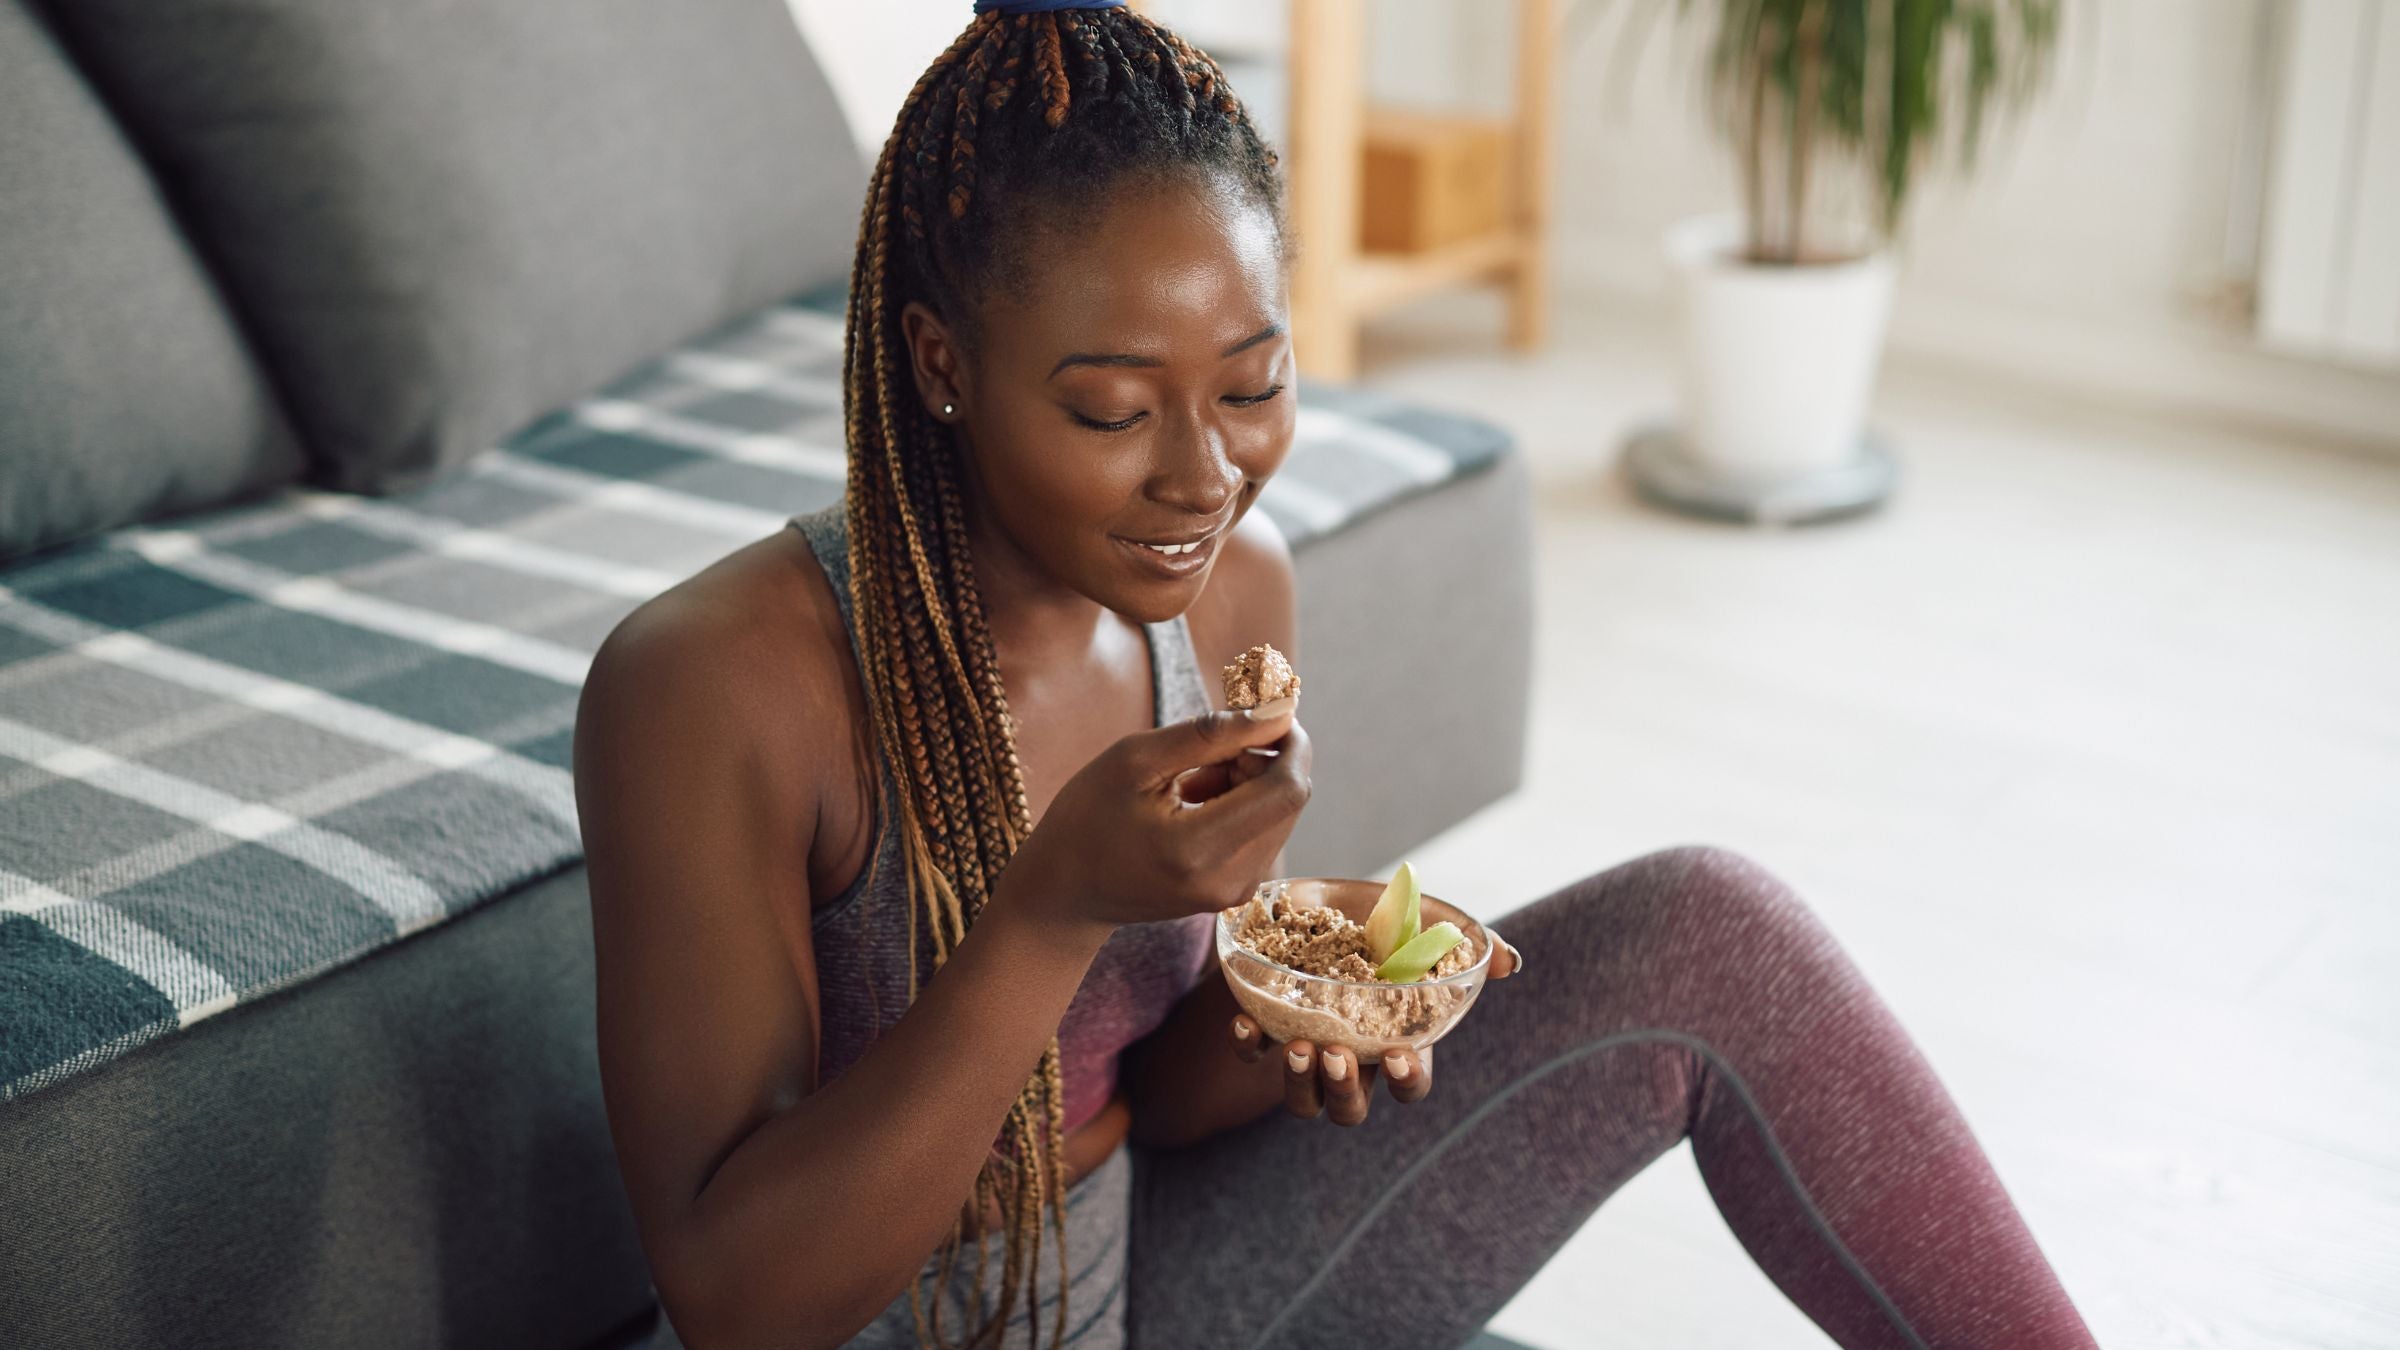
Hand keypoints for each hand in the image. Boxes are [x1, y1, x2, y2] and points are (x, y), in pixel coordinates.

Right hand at [997, 707, 1311, 935]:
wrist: (1064, 892)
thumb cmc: (1088, 818)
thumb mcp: (1136, 759)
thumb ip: (1213, 734)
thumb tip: (1280, 711)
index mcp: (1198, 848)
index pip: (1287, 789)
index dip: (1290, 742)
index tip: (1265, 710)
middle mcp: (1228, 881)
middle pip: (1288, 799)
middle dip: (1262, 758)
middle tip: (1205, 748)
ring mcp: (1234, 893)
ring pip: (1279, 813)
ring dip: (1249, 782)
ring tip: (1188, 781)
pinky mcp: (1234, 893)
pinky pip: (1263, 833)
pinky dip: (1240, 805)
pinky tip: (1193, 803)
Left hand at [1226, 932, 1521, 1126]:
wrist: (1326, 899)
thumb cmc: (1390, 924)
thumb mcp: (1430, 927)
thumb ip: (1470, 947)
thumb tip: (1508, 962)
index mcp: (1397, 1042)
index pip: (1410, 1085)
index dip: (1405, 1079)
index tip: (1395, 1055)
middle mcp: (1353, 1059)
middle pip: (1351, 1109)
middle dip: (1344, 1091)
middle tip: (1336, 1055)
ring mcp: (1308, 1048)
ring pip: (1304, 1100)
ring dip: (1300, 1083)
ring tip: (1297, 1047)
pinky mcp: (1267, 1026)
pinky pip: (1253, 1055)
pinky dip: (1248, 1044)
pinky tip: (1245, 1020)